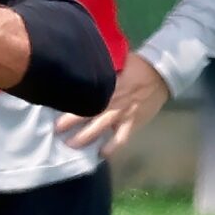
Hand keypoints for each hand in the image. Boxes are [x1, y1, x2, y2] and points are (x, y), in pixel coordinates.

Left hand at [57, 56, 171, 155]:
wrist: (161, 74)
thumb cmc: (134, 65)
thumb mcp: (115, 60)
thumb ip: (98, 66)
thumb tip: (77, 64)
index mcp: (106, 82)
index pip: (82, 92)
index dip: (67, 100)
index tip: (52, 104)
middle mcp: (111, 100)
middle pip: (85, 112)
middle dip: (68, 122)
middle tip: (54, 130)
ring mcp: (122, 114)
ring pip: (99, 128)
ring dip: (83, 138)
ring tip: (69, 145)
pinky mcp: (132, 124)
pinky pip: (120, 140)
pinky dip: (110, 149)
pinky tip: (100, 155)